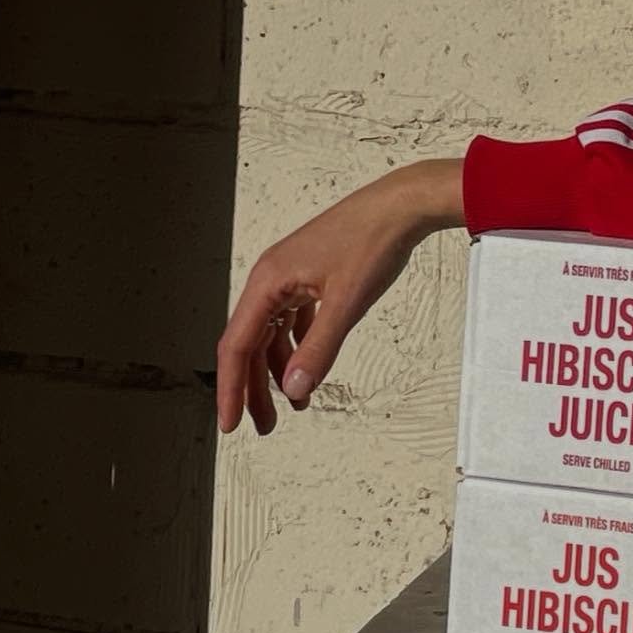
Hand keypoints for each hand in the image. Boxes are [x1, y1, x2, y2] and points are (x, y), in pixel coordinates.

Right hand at [216, 158, 464, 434]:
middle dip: (254, 389)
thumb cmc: (373, 240)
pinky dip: (298, 349)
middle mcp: (272, 278)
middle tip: (263, 426)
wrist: (401, 206)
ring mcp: (292, 278)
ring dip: (278, 372)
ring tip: (292, 405)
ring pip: (272, 335)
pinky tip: (308, 368)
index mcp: (269, 281)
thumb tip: (295, 389)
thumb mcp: (347, 303)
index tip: (230, 423)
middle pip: (251, 344)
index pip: (237, 346)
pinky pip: (293, 322)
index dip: (231, 389)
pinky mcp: (311, 278)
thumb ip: (319, 349)